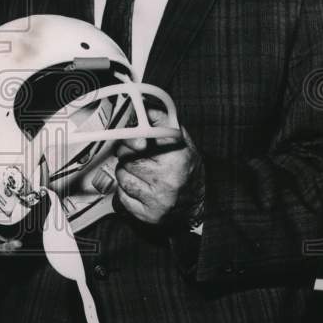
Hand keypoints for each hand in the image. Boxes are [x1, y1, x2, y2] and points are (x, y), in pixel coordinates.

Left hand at [113, 109, 203, 227]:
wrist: (200, 200)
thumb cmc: (187, 166)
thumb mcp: (181, 138)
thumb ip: (162, 120)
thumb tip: (142, 107)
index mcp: (176, 156)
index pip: (138, 138)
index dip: (131, 136)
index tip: (131, 137)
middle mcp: (167, 179)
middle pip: (126, 157)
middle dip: (128, 153)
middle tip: (140, 155)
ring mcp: (158, 199)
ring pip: (122, 175)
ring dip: (126, 172)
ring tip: (142, 172)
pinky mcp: (149, 215)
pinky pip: (122, 196)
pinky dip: (127, 190)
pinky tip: (141, 187)